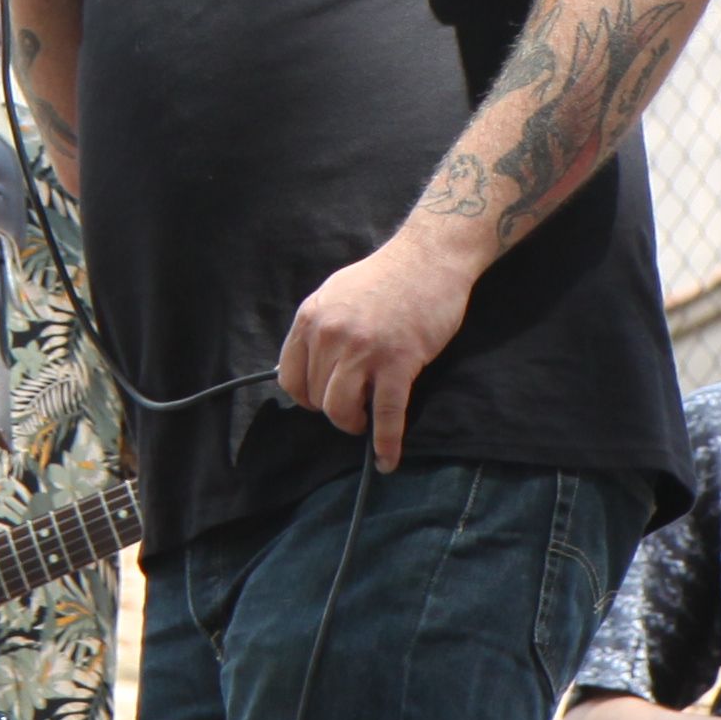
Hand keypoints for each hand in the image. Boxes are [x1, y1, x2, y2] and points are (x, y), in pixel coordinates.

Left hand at [276, 228, 477, 469]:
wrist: (429, 258)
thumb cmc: (387, 276)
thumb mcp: (335, 293)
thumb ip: (318, 327)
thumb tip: (307, 363)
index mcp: (311, 318)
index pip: (291, 378)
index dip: (307, 397)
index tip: (323, 399)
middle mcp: (330, 335)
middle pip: (317, 398)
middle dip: (334, 409)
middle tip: (354, 405)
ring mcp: (364, 350)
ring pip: (341, 411)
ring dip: (352, 424)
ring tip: (365, 421)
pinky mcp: (398, 363)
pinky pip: (386, 415)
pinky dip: (387, 444)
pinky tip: (388, 460)